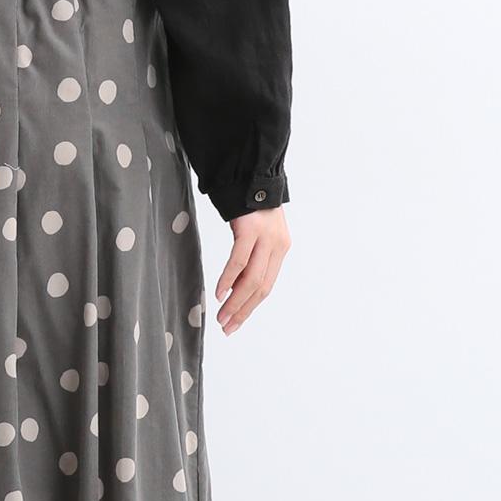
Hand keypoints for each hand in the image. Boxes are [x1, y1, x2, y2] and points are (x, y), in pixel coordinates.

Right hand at [214, 206, 289, 335]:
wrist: (250, 172)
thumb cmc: (249, 204)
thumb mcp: (257, 232)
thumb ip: (253, 255)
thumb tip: (238, 284)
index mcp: (280, 249)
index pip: (266, 286)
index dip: (250, 308)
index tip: (234, 324)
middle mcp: (277, 246)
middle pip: (261, 288)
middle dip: (242, 311)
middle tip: (226, 328)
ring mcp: (265, 238)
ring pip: (252, 279)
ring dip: (235, 302)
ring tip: (221, 316)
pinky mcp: (250, 229)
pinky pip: (239, 261)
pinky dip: (229, 279)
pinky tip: (220, 293)